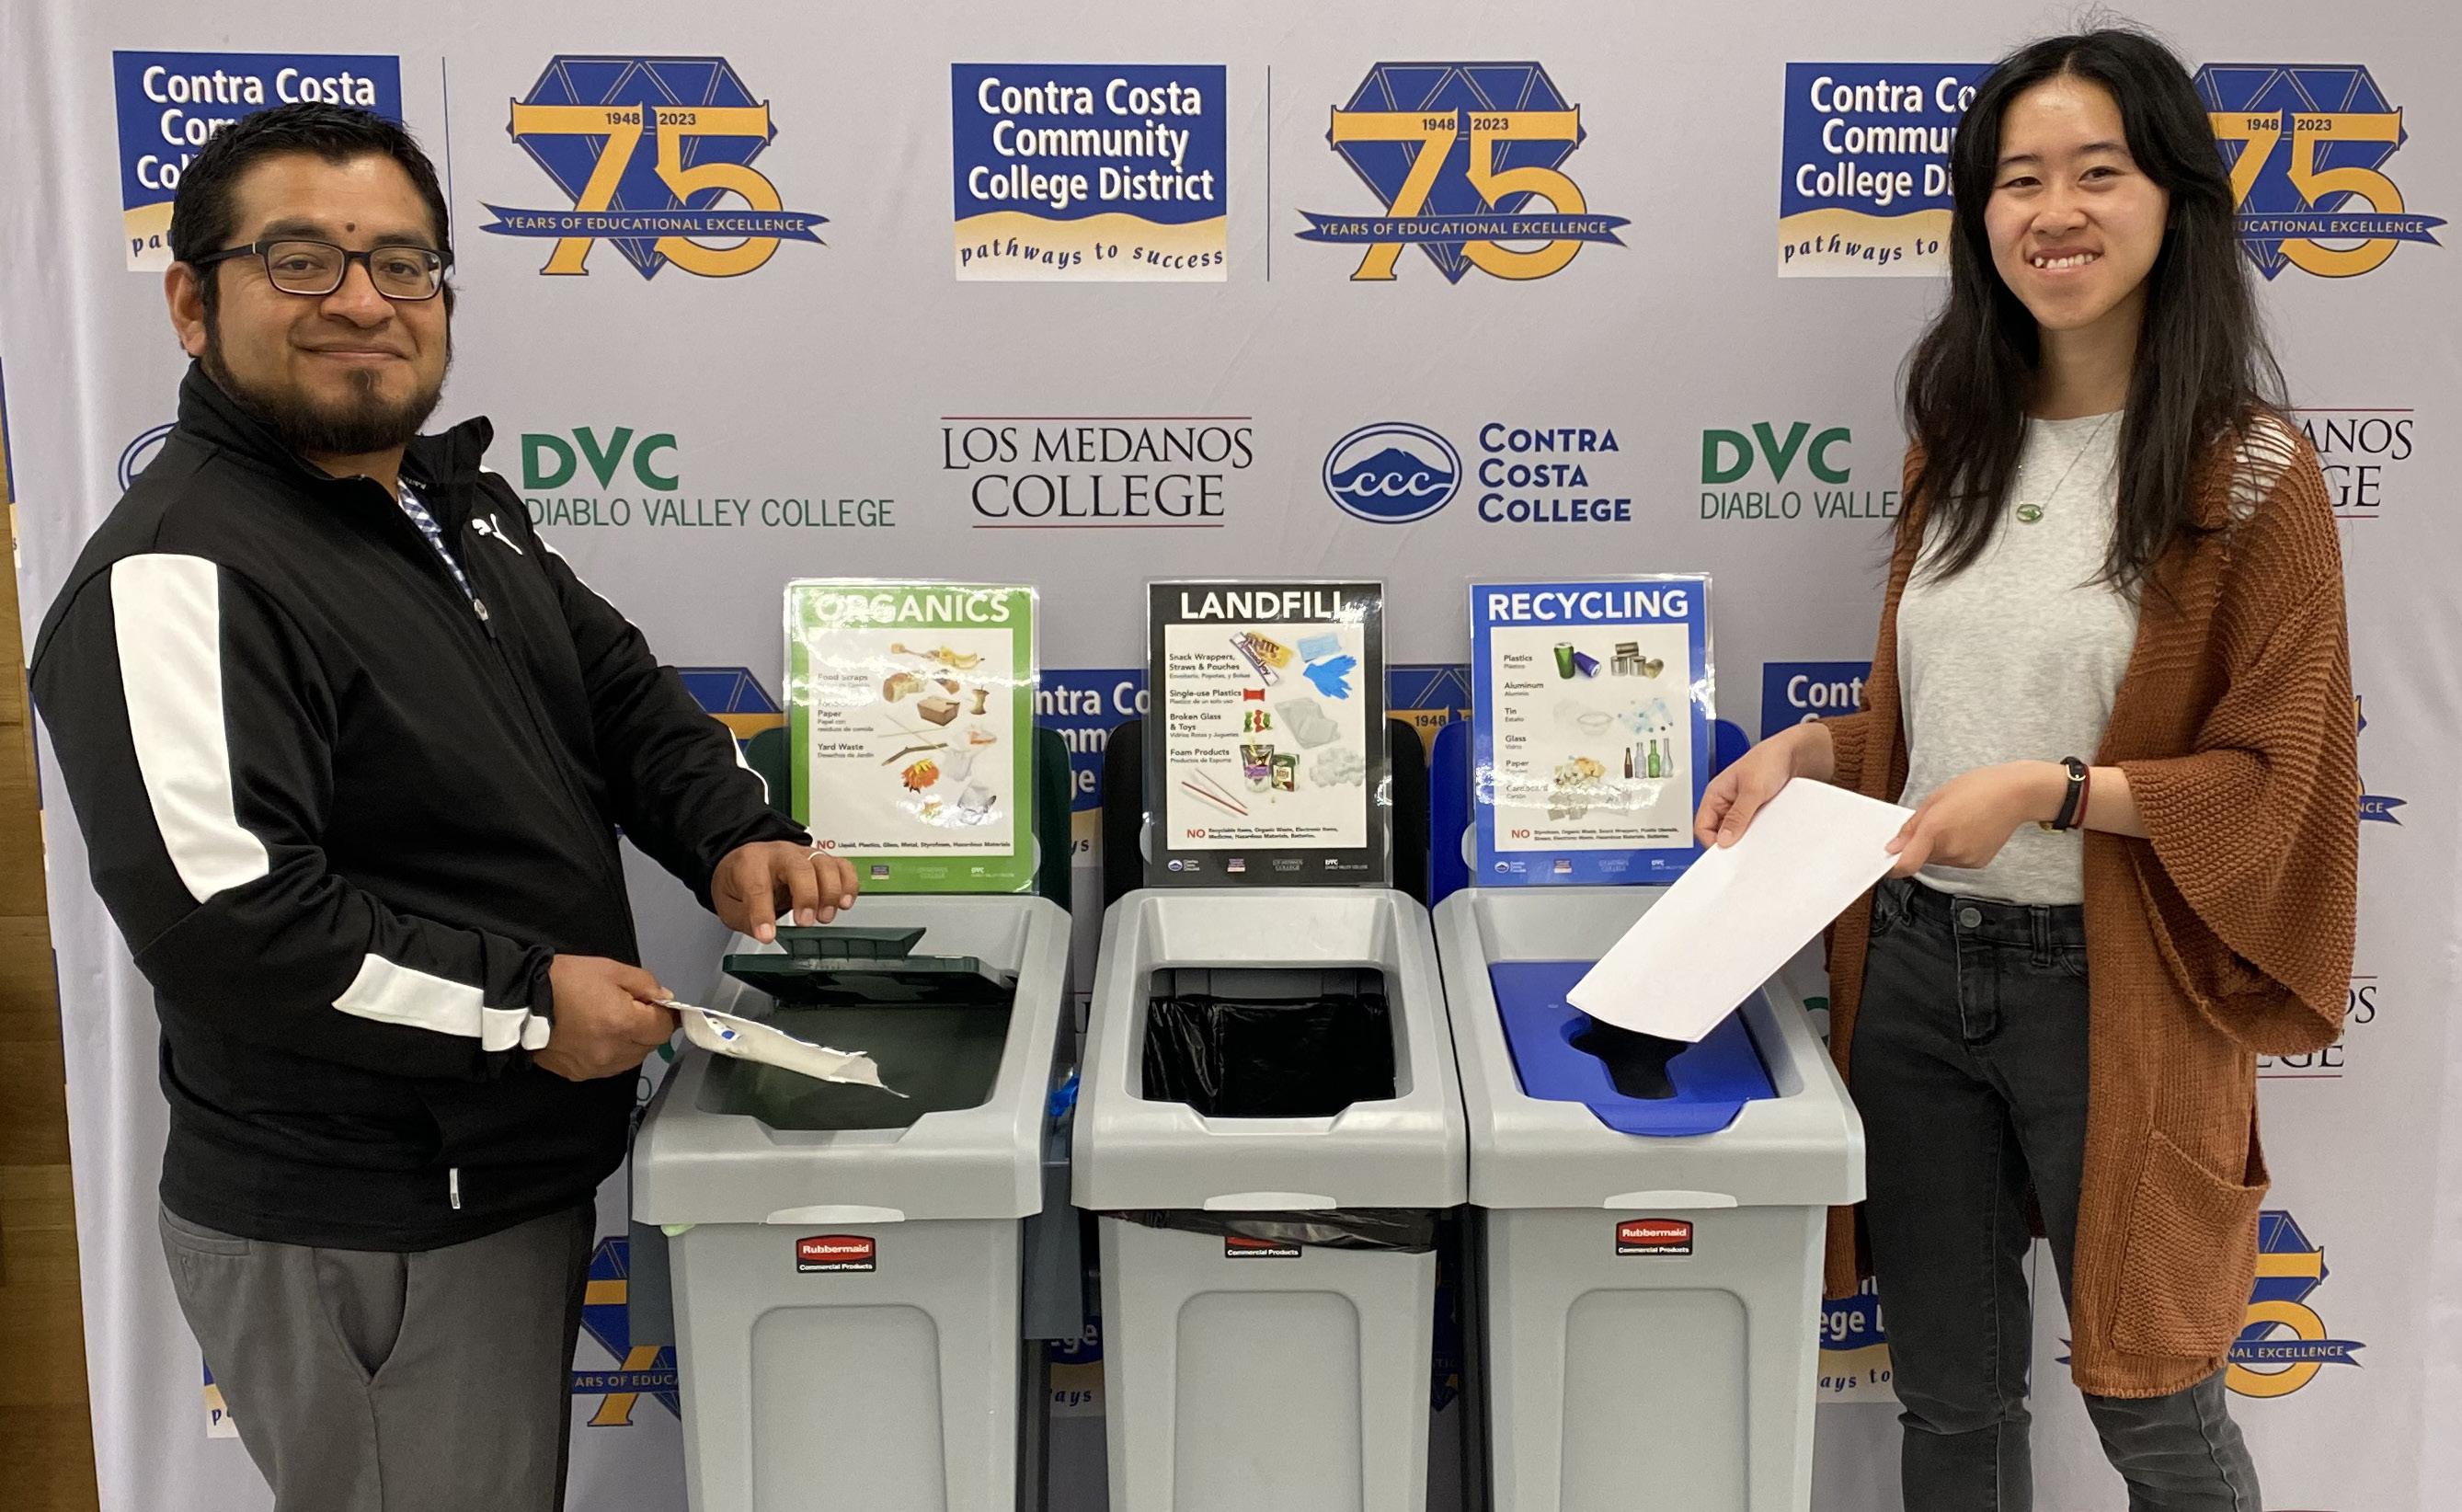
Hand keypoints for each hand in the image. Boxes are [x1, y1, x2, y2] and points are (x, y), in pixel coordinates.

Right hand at [533, 955, 676, 1081]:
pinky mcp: (579, 1074)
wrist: (520, 1002)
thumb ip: (645, 984)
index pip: (663, 1028)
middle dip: (648, 1028)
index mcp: (624, 1024)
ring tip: (612, 1023)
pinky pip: (609, 1067)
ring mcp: (596, 1067)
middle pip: (650, 1046)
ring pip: (631, 1060)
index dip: (665, 1015)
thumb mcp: (610, 969)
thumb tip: (665, 999)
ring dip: (631, 1044)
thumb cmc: (566, 980)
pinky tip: (597, 1038)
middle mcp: (614, 1052)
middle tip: (631, 1009)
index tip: (657, 1005)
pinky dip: (612, 1054)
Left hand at [712, 840, 860, 941]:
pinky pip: (842, 866)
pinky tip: (843, 903)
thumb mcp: (727, 903)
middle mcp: (780, 854)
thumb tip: (768, 933)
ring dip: (830, 892)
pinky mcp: (821, 860)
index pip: (757, 886)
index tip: (767, 935)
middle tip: (805, 923)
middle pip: (798, 868)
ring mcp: (803, 854)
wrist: (746, 858)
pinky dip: (848, 885)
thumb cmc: (739, 878)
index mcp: (750, 862)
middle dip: (806, 897)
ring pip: (824, 864)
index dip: (762, 913)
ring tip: (825, 917)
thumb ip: (746, 919)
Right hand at [1695, 722, 1835, 847]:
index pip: (1702, 826)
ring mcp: (1743, 808)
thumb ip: (1737, 816)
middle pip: (1719, 832)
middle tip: (1743, 851)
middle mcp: (1727, 803)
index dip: (1711, 841)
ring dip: (1747, 839)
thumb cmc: (1770, 759)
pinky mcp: (1758, 812)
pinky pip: (1753, 829)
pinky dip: (1759, 834)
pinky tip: (1767, 835)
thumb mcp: (1752, 789)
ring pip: (1737, 832)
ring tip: (1758, 841)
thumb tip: (1724, 839)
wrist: (1797, 754)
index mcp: (1716, 794)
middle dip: (1730, 842)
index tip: (1727, 852)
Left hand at [1885, 762, 2066, 876]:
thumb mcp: (1936, 798)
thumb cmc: (1978, 788)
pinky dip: (1955, 850)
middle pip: (1921, 858)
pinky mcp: (1978, 863)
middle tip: (1932, 824)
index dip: (1893, 867)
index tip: (1887, 862)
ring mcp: (1966, 859)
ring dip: (1937, 847)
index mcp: (1935, 829)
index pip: (1906, 864)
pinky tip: (1967, 831)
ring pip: (1938, 860)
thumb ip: (1911, 826)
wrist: (2016, 794)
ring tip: (1955, 823)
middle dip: (1919, 846)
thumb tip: (1894, 847)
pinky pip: (1956, 861)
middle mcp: (1950, 849)